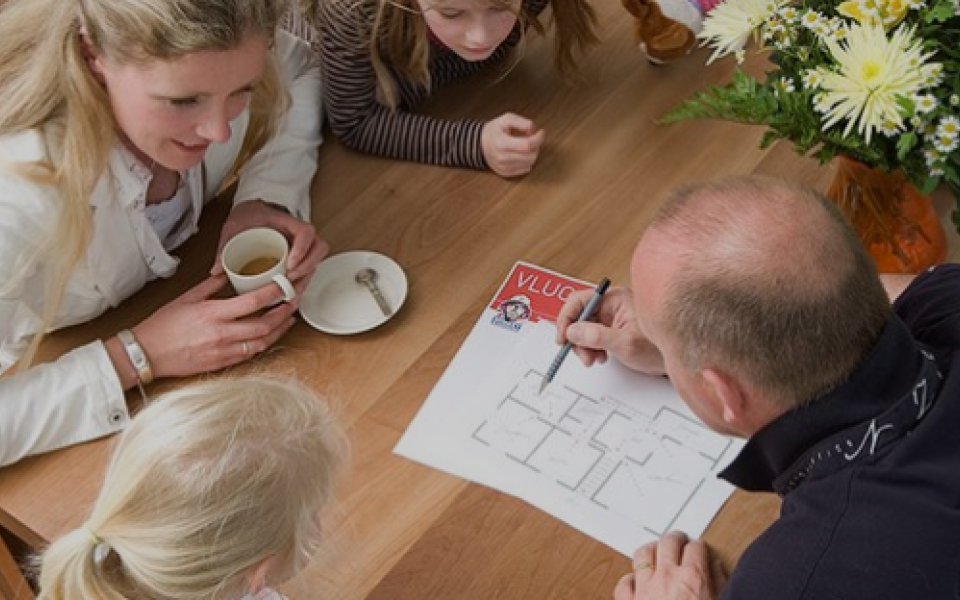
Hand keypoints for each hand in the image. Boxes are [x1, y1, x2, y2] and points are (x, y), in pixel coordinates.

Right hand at [132, 274, 297, 378]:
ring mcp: (223, 352)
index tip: (285, 286)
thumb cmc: (162, 326)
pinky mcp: (221, 364)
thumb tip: (227, 273)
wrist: (145, 354)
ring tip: (288, 320)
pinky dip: (264, 344)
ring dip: (279, 331)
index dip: (274, 294)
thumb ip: (211, 285)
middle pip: (264, 325)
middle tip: (293, 303)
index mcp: (212, 314)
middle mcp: (221, 334)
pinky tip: (270, 336)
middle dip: (284, 314)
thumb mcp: (186, 298)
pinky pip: (250, 355)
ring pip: (261, 343)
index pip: (253, 302)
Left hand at [212, 200, 328, 294]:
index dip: (302, 249)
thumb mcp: (234, 228)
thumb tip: (216, 270)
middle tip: (290, 280)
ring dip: (306, 278)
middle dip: (306, 268)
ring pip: (317, 261)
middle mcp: (300, 234)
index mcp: (287, 222)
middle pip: (319, 249)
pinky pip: (309, 269)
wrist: (252, 212)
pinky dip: (302, 282)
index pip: (306, 233)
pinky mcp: (300, 257)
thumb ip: (225, 248)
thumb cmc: (248, 216)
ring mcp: (303, 246)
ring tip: (291, 291)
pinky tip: (292, 294)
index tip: (289, 263)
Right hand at [481, 113, 544, 177]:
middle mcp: (502, 158)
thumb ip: (522, 122)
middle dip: (536, 146)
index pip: (527, 145)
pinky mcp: (506, 173)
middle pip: (530, 156)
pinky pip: (525, 170)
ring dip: (533, 154)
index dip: (538, 138)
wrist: (481, 143)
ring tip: (527, 145)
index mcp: (501, 143)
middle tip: (533, 138)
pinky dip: (527, 161)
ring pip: (529, 164)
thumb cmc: (495, 130)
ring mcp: (504, 167)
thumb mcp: (506, 119)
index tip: (541, 132)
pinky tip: (522, 153)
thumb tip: (534, 130)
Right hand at [556, 286, 664, 374]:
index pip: (579, 300)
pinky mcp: (613, 328)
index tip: (563, 337)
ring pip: (584, 328)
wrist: (676, 359)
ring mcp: (612, 316)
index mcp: (615, 299)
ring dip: (584, 346)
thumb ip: (596, 336)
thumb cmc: (659, 347)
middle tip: (583, 355)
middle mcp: (612, 304)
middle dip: (577, 338)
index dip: (566, 319)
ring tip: (594, 359)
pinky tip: (601, 357)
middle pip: (579, 316)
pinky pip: (592, 336)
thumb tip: (573, 331)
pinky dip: (591, 348)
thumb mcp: (625, 343)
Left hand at [614, 532, 725, 599]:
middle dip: (675, 538)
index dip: (699, 546)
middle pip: (668, 543)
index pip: (696, 548)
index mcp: (693, 578)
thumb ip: (719, 584)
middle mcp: (667, 577)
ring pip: (642, 554)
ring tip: (655, 549)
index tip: (699, 549)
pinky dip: (629, 578)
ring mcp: (645, 588)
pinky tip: (634, 580)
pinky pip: (624, 582)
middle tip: (679, 539)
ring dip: (650, 549)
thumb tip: (717, 569)